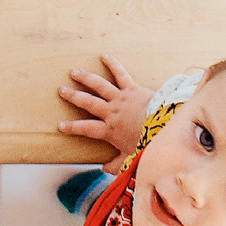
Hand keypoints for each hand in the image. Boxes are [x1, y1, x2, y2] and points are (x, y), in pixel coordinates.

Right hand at [58, 54, 154, 169]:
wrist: (165, 128)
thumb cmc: (148, 143)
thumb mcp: (131, 157)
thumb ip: (116, 164)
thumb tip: (104, 169)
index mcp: (109, 130)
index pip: (85, 128)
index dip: (71, 127)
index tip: (60, 125)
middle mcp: (111, 112)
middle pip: (88, 102)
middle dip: (73, 96)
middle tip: (61, 90)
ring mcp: (120, 99)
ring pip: (99, 86)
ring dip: (86, 78)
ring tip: (74, 72)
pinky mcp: (132, 89)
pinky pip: (121, 74)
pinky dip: (113, 64)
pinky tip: (105, 56)